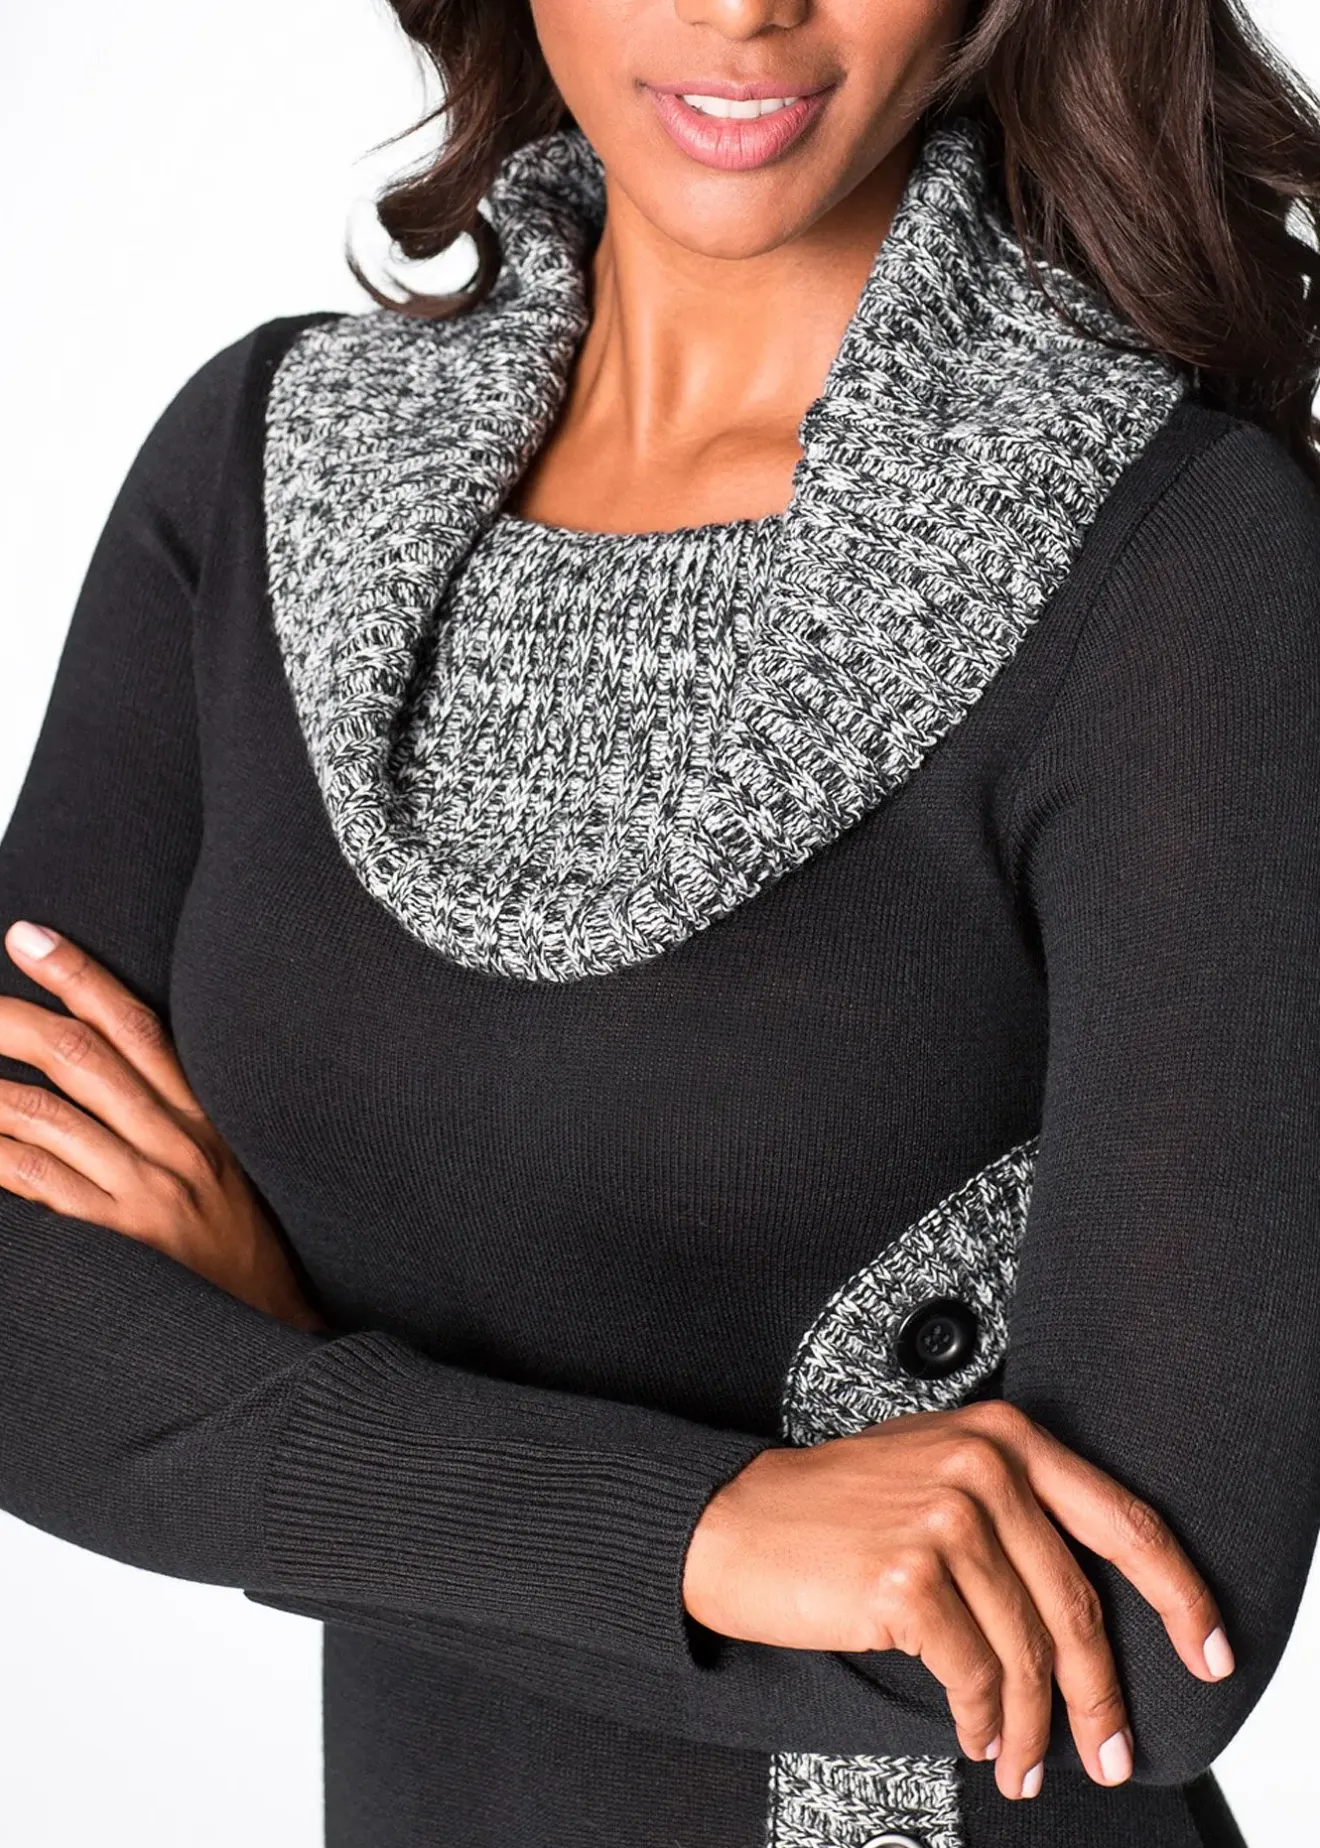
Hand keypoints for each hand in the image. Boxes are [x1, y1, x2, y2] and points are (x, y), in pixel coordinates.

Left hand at [0, 919, 326, 1331]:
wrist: (277, 1333)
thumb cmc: (244, 1254)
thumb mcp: (228, 1169)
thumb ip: (173, 1121)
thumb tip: (100, 1075)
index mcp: (204, 1117)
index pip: (135, 1025)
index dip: (78, 973)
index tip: (26, 937)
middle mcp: (175, 1144)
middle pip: (78, 1055)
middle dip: (5, 1018)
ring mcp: (144, 1191)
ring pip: (42, 1113)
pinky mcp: (116, 1239)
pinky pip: (32, 1180)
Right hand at [683, 1398, 1234, 1802]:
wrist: (737, 1521)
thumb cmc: (835, 1505)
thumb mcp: (939, 1473)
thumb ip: (1018, 1509)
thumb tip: (1093, 1608)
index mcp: (1004, 1437)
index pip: (1123, 1521)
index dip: (1179, 1596)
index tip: (1207, 1649)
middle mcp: (982, 1467)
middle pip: (1077, 1605)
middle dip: (1101, 1696)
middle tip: (1111, 1750)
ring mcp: (945, 1519)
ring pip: (1027, 1651)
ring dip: (1035, 1724)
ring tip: (1027, 1759)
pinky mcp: (908, 1577)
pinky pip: (975, 1675)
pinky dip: (984, 1720)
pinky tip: (978, 1733)